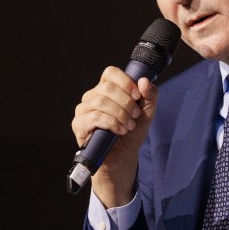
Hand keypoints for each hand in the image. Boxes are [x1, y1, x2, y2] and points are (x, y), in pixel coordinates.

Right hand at [71, 66, 157, 206]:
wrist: (123, 156)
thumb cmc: (132, 131)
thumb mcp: (146, 113)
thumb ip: (150, 96)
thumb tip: (144, 81)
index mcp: (106, 89)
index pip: (110, 73)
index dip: (125, 82)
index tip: (137, 96)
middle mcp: (92, 96)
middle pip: (107, 88)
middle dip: (126, 103)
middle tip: (135, 116)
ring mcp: (83, 110)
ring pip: (101, 102)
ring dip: (120, 114)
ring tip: (129, 125)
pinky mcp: (79, 124)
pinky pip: (95, 117)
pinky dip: (112, 123)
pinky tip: (120, 130)